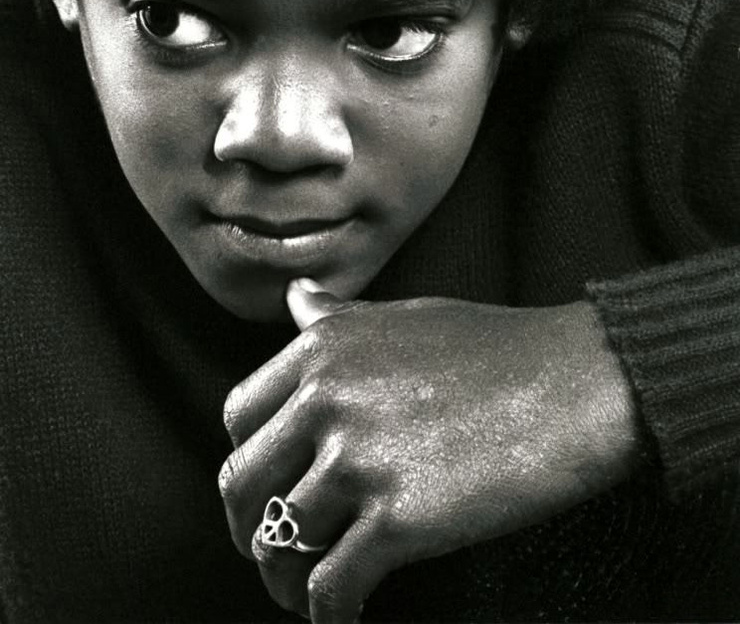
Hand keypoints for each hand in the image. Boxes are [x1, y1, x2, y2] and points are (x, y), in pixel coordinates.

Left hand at [219, 282, 640, 623]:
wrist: (577, 380)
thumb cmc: (499, 346)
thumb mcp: (404, 314)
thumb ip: (339, 317)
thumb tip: (296, 300)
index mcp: (322, 348)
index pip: (239, 416)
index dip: (247, 460)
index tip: (265, 485)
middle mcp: (326, 398)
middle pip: (243, 483)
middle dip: (249, 525)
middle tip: (274, 548)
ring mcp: (358, 459)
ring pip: (277, 540)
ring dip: (283, 577)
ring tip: (305, 590)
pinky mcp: (398, 519)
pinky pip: (331, 586)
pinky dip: (328, 612)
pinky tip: (346, 616)